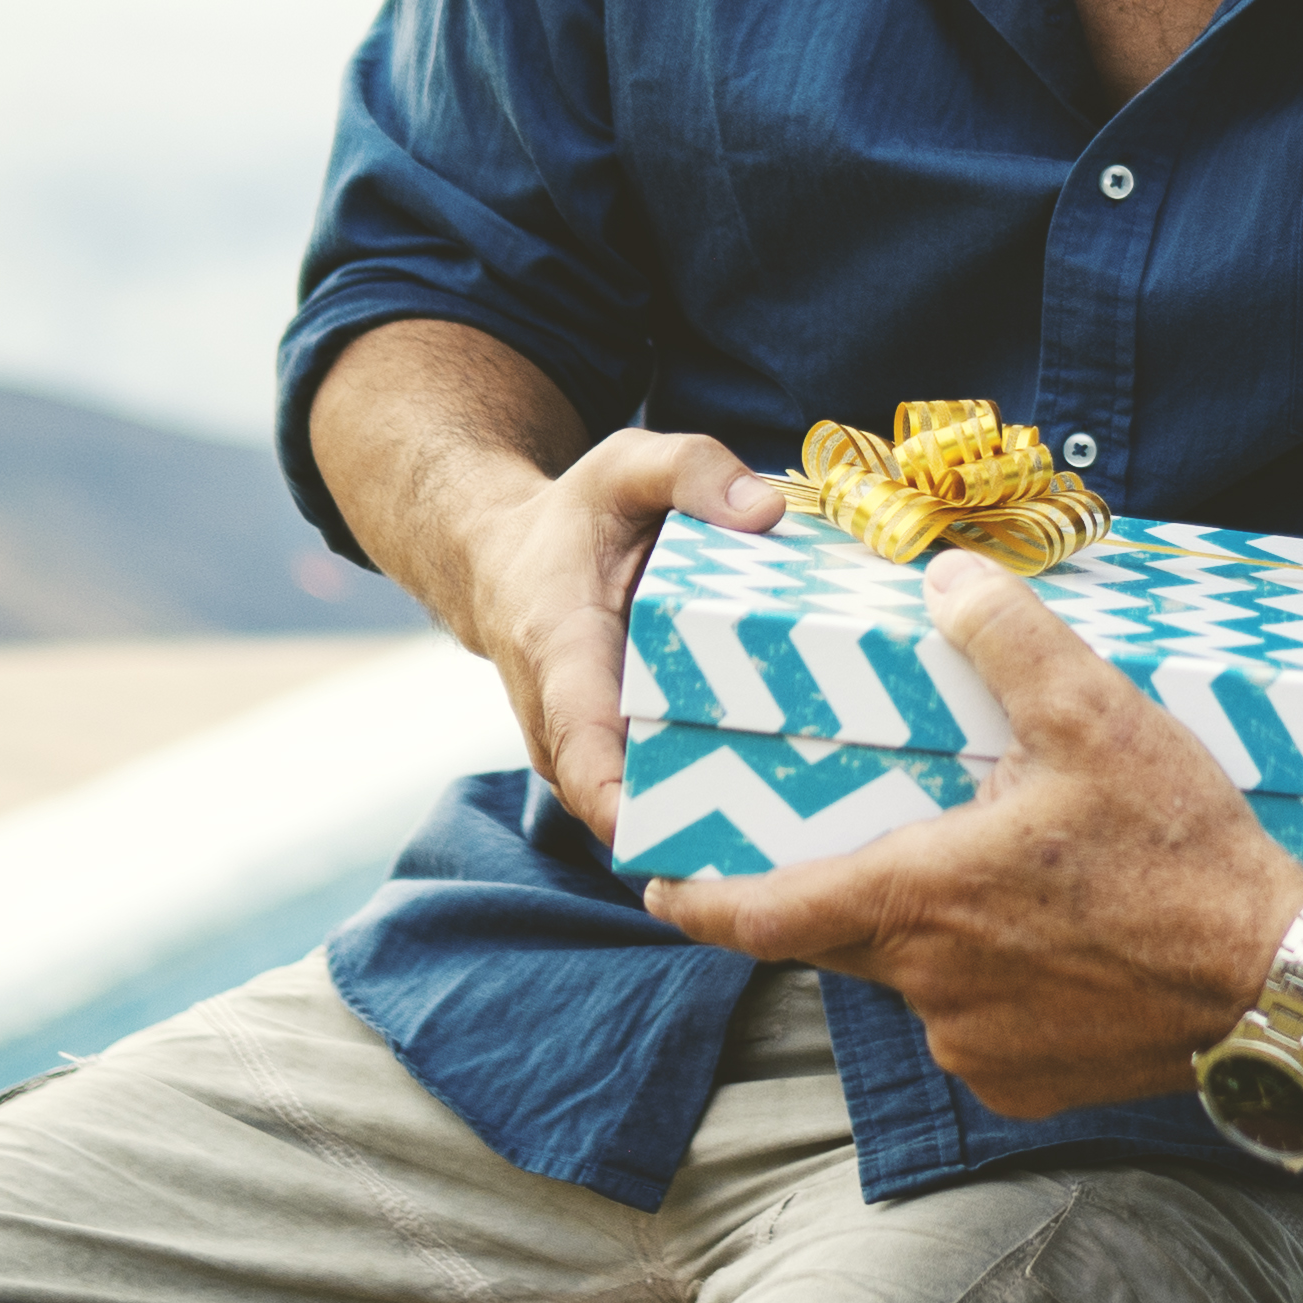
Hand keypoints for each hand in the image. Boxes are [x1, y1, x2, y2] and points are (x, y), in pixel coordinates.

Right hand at [455, 427, 780, 837]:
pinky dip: (705, 799)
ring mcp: (581, 751)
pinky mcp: (609, 759)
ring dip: (705, 821)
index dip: (618, 800)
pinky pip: (653, 795)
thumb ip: (692, 470)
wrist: (505, 564)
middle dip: (694, 823)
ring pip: (639, 807)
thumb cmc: (574, 518)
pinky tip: (782, 797)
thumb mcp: (627, 466)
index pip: (579, 744)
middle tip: (787, 825)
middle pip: (621, 798)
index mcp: (561, 653)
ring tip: (797, 818)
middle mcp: (562, 721)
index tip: (670, 836)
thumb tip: (765, 513)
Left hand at [646, 561, 1302, 1116]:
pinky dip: (998, 987)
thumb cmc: (1184, 857)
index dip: (701, 902)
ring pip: (920, 982)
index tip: (661, 888)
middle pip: (842, 940)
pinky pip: (978, 1029)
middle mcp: (927, 988)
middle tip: (883, 839)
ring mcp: (976, 1048)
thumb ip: (1006, 639)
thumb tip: (945, 577)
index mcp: (918, 899)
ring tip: (1014, 881)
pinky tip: (1062, 944)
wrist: (1277, 991)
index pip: (762, 916)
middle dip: (843, 892)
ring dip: (940, 937)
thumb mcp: (1097, 719)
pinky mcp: (1025, 1087)